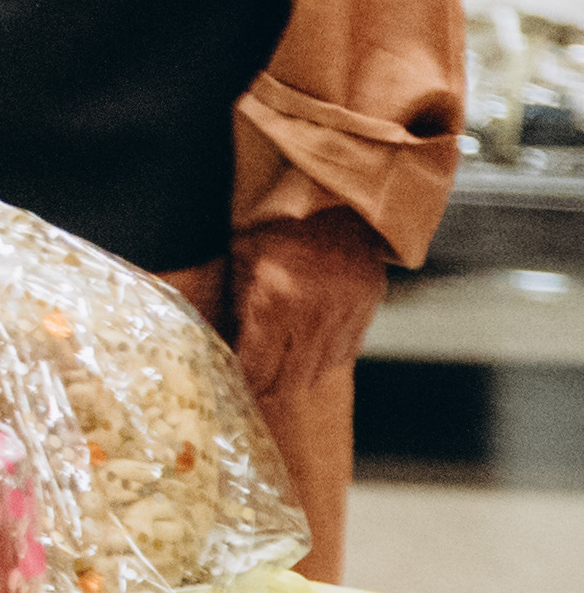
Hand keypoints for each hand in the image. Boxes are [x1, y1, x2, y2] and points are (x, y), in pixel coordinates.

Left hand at [224, 209, 391, 410]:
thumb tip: (225, 341)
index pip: (257, 365)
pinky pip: (345, 352)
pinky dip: (324, 360)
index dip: (244, 380)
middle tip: (252, 391)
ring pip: (318, 371)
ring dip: (296, 378)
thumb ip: (236, 302)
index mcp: (276, 302)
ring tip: (276, 381)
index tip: (232, 384)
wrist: (336, 200)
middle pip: (288, 378)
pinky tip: (308, 359)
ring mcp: (345, 316)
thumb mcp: (241, 257)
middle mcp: (314, 316)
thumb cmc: (277, 224)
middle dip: (267, 388)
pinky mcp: (366, 311)